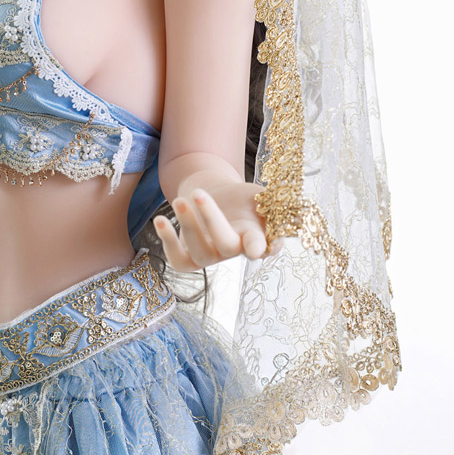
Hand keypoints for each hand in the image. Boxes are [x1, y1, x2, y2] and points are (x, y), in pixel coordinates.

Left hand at [154, 176, 282, 272]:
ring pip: (200, 251)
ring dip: (188, 225)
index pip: (259, 245)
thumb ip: (273, 204)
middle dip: (211, 220)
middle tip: (199, 194)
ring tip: (179, 200)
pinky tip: (160, 220)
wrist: (217, 196)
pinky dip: (167, 242)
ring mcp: (211, 257)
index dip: (257, 248)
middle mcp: (234, 251)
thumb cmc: (243, 199)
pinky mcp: (189, 259)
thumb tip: (293, 210)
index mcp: (256, 237)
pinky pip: (177, 260)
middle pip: (226, 245)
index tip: (255, 248)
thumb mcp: (260, 196)